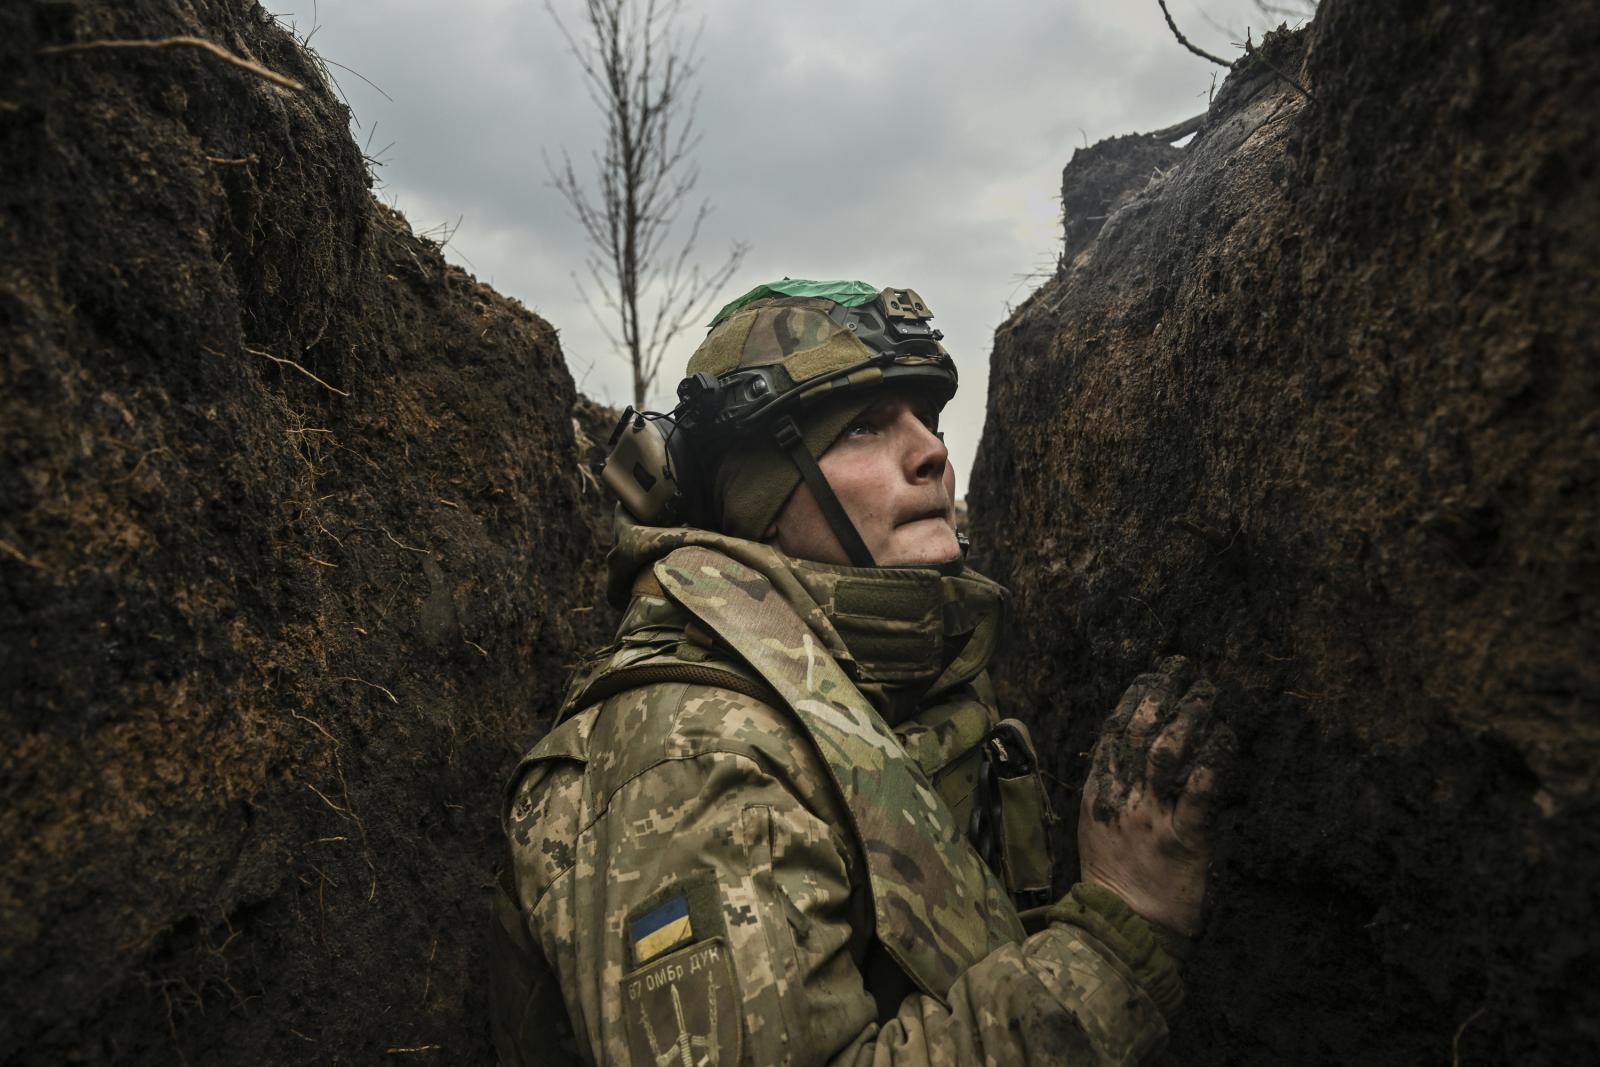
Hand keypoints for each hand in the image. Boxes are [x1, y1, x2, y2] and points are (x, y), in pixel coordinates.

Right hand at [1078, 656, 1226, 936]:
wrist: (1122, 926)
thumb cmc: (1115, 877)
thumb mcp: (1096, 825)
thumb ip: (1109, 788)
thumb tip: (1123, 751)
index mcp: (1097, 791)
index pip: (1111, 731)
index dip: (1132, 699)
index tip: (1150, 676)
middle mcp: (1121, 798)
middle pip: (1136, 732)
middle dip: (1158, 695)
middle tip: (1181, 670)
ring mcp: (1150, 818)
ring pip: (1165, 754)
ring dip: (1187, 719)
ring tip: (1206, 696)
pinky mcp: (1183, 840)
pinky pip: (1198, 796)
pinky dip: (1211, 764)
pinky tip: (1224, 741)